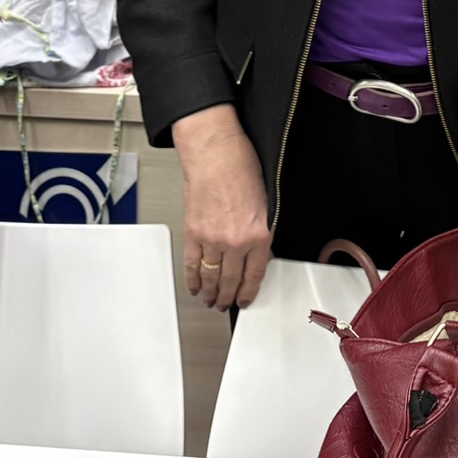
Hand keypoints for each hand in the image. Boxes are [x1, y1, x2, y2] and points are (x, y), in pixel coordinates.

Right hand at [171, 104, 272, 310]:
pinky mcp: (193, 233)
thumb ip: (262, 232)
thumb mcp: (266, 202)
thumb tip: (259, 253)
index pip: (255, 275)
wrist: (215, 153)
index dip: (249, 292)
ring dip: (210, 293)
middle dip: (228, 298)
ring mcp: (212, 239)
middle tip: (226, 304)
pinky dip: (192, 279)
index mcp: (258, 234)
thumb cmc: (240, 168)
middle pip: (231, 281)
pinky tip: (194, 286)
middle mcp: (235, 241)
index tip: (246, 299)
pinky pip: (192, 264)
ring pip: (211, 277)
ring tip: (210, 300)